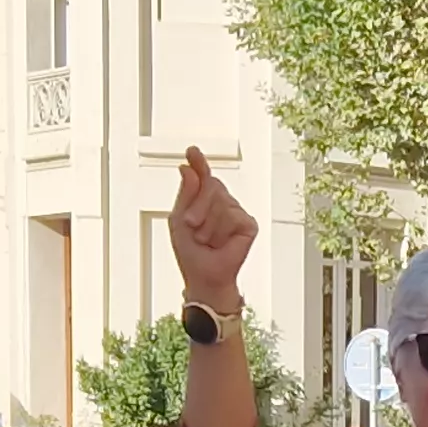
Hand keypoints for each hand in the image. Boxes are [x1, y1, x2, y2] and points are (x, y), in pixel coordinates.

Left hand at [169, 147, 258, 305]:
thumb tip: (187, 167)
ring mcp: (237, 212)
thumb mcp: (179, 219)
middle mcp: (222, 201)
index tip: (192, 151)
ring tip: (206, 239)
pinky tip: (222, 242)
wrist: (204, 276)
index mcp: (203, 198)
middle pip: (211, 185)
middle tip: (192, 226)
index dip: (199, 162)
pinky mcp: (249, 224)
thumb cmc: (191, 251)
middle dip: (197, 207)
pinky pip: (233, 216)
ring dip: (207, 224)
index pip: (203, 175)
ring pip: (220, 202)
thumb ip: (186, 193)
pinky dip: (221, 231)